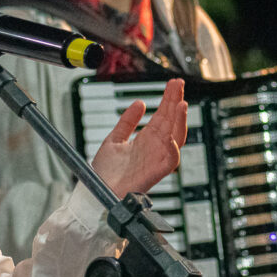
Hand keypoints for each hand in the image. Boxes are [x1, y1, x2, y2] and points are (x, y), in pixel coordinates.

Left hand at [91, 79, 187, 198]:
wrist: (95, 192)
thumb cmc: (104, 173)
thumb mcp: (114, 139)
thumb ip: (127, 121)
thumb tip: (140, 103)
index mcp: (146, 140)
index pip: (162, 115)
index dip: (168, 99)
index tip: (173, 83)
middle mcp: (154, 148)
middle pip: (171, 121)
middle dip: (175, 102)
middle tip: (178, 84)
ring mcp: (156, 159)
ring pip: (176, 138)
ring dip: (180, 121)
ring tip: (181, 103)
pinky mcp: (155, 173)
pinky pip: (170, 161)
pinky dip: (173, 148)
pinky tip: (171, 135)